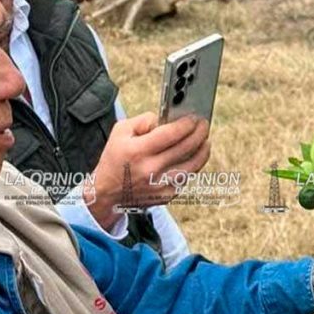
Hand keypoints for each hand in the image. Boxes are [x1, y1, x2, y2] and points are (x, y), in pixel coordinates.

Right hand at [85, 113, 209, 227]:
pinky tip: (193, 157)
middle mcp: (150, 169)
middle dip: (199, 133)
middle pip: (185, 148)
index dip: (186, 124)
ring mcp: (159, 185)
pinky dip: (192, 166)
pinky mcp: (166, 196)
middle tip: (204, 125)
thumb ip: (144, 120)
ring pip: (192, 166)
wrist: (107, 193)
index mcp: (137, 151)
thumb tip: (167, 119)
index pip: (170, 134)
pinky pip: (186, 178)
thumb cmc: (115, 158)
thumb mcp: (120, 132)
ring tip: (205, 141)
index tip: (194, 118)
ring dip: (203, 151)